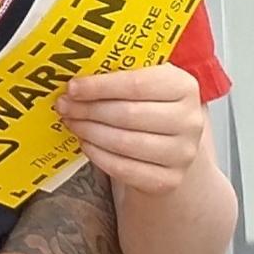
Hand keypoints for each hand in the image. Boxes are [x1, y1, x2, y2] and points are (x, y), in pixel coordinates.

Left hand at [56, 65, 208, 196]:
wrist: (169, 144)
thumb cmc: (150, 106)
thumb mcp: (144, 81)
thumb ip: (118, 74)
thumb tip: (76, 74)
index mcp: (184, 87)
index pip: (136, 84)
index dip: (99, 86)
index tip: (72, 87)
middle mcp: (189, 121)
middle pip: (127, 114)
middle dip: (88, 109)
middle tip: (64, 105)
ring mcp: (182, 153)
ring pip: (124, 142)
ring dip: (89, 131)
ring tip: (72, 122)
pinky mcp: (169, 180)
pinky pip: (124, 169)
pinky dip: (98, 155)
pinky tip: (86, 143)